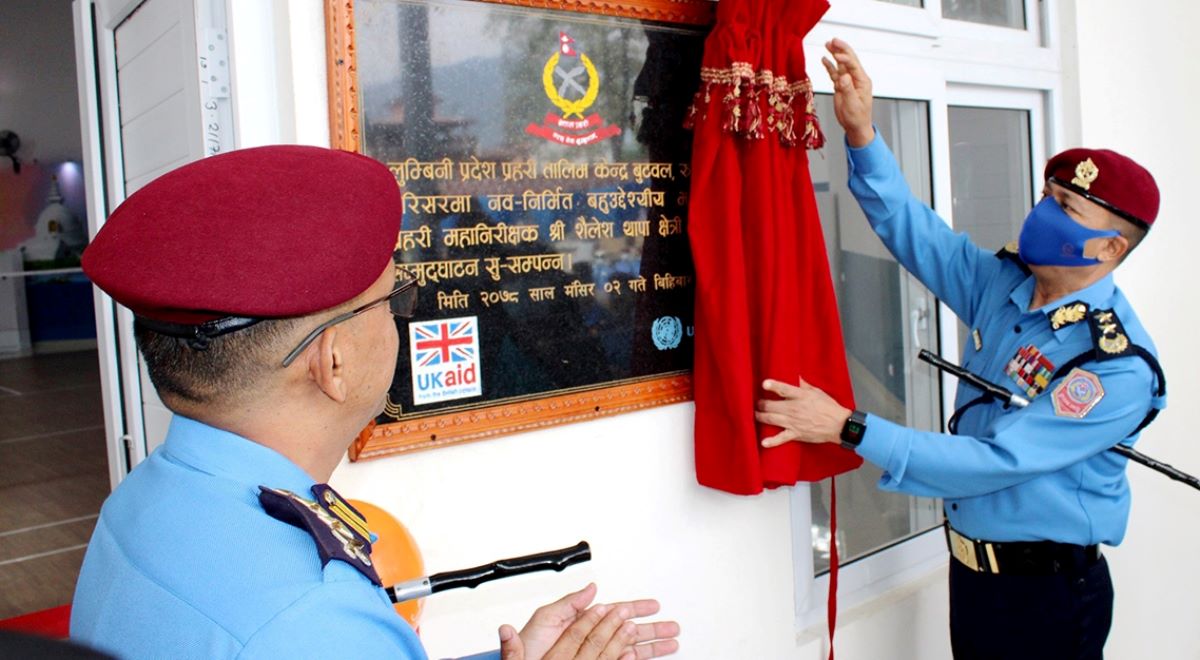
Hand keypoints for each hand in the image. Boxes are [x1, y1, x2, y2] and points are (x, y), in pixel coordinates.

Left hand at [499, 583, 679, 659]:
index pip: (617, 612)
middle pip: (630, 631)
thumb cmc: (531, 647)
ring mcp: (596, 655)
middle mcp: (593, 638)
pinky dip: (638, 659)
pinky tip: (649, 657)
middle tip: (673, 627)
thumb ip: (569, 603)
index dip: (636, 608)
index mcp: (583, 621)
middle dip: (653, 628)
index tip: (654, 606)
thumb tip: (590, 587)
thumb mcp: (546, 618)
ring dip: (652, 646)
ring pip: (632, 649)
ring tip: (672, 643)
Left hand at [755, 378, 851, 447]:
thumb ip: (803, 385)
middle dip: (761, 404)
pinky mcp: (795, 434)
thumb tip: (794, 376)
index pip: (784, 389)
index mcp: (800, 396)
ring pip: (771, 419)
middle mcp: (794, 409)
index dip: (773, 386)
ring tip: (756, 414)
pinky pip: (781, 438)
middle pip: (771, 405)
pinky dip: (772, 441)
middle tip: (758, 402)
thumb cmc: (829, 407)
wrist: (839, 425)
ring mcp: (793, 422)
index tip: (764, 384)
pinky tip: (763, 442)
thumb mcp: (816, 392)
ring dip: (760, 416)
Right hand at [819, 39, 874, 146]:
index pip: (853, 65)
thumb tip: (843, 76)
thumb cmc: (857, 118)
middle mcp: (856, 79)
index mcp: (862, 81)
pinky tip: (825, 59)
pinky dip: (830, 66)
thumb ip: (848, 89)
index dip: (844, 58)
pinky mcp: (841, 86)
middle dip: (841, 49)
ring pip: (841, 64)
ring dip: (835, 54)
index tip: (835, 54)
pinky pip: (835, 73)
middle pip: (848, 60)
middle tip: (833, 40)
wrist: (855, 127)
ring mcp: (848, 82)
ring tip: (828, 44)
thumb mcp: (852, 105)